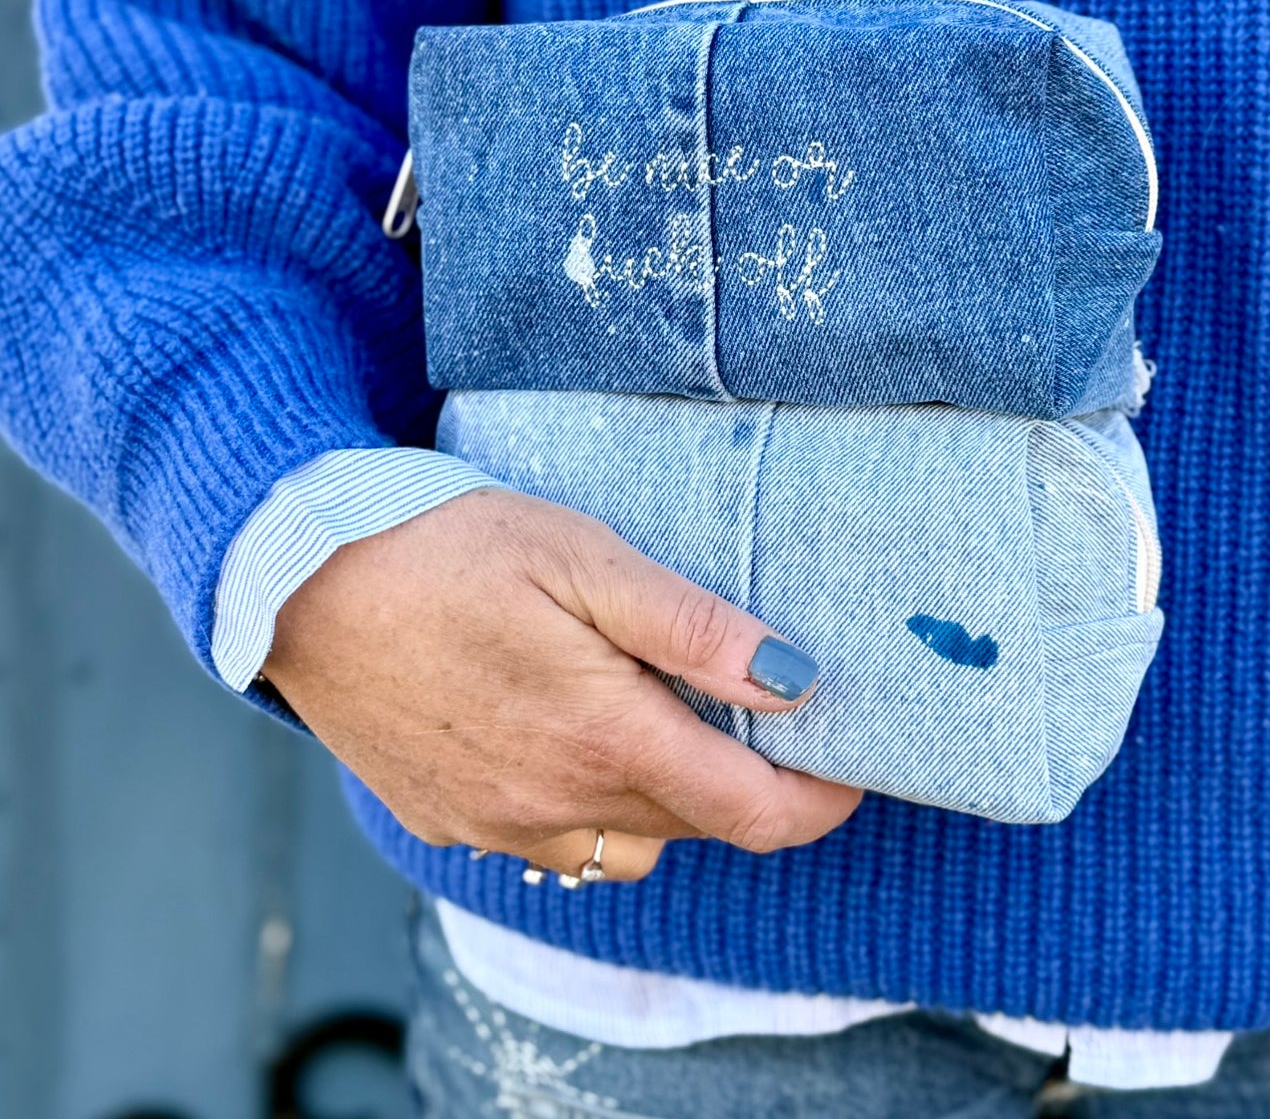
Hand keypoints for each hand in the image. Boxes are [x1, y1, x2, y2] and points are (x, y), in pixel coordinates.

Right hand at [265, 485, 861, 881]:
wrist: (297, 577)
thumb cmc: (446, 548)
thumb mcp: (584, 558)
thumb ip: (693, 628)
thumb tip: (795, 678)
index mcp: (601, 737)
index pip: (751, 811)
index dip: (818, 799)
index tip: (849, 766)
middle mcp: (553, 803)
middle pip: (695, 826)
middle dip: (747, 785)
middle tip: (757, 714)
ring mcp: (497, 822)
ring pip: (628, 844)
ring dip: (669, 799)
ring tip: (665, 720)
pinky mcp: (451, 819)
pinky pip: (556, 842)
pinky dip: (595, 805)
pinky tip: (575, 738)